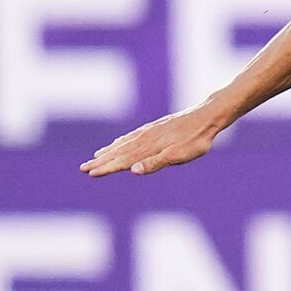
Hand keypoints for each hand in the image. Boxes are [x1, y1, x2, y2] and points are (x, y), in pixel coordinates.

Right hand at [81, 103, 229, 176]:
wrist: (207, 117)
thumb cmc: (195, 140)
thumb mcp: (179, 155)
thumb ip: (156, 163)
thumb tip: (133, 171)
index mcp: (149, 147)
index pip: (123, 161)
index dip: (107, 168)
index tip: (91, 173)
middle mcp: (145, 138)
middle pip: (119, 152)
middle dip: (101, 161)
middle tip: (83, 168)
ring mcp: (149, 132)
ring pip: (124, 144)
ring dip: (109, 151)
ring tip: (95, 157)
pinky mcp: (155, 127)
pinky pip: (132, 136)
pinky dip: (121, 141)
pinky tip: (118, 143)